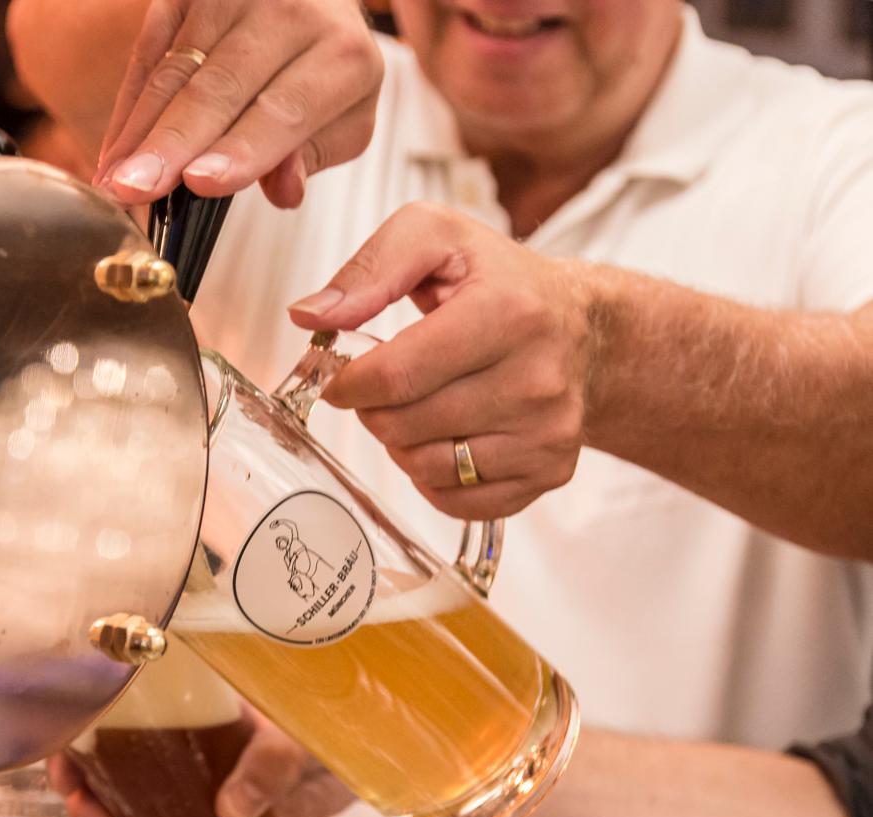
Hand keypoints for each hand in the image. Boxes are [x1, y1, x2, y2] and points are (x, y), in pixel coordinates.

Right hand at [46, 706, 354, 816]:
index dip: (72, 751)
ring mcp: (178, 795)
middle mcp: (164, 753)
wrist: (347, 770)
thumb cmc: (318, 734)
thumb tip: (228, 809)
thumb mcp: (294, 741)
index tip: (69, 783)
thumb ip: (267, 765)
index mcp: (175, 712)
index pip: (102, 723)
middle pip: (99, 784)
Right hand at [96, 0, 381, 208]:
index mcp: (342, 56)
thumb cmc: (323, 71)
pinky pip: (149, 51)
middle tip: (135, 189)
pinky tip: (114, 152)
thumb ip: (313, 156)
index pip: (285, 111)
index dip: (239, 150)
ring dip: (139, 131)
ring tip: (114, 182)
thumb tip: (284, 190)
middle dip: (171, 144)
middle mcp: (291, 14)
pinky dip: (128, 107)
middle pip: (220, 89)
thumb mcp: (344, 119)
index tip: (196, 183)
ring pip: (175, 71)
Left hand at [288, 201, 597, 520]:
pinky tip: (443, 438)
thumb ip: (369, 269)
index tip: (342, 379)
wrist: (584, 327)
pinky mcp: (550, 470)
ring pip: (427, 468)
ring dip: (401, 444)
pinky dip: (433, 478)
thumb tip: (309, 316)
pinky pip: (459, 501)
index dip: (350, 383)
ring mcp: (549, 431)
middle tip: (384, 388)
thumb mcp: (436, 237)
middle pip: (406, 426)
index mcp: (508, 312)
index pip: (397, 375)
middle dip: (374, 410)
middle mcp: (537, 378)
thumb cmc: (501, 280)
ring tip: (416, 408)